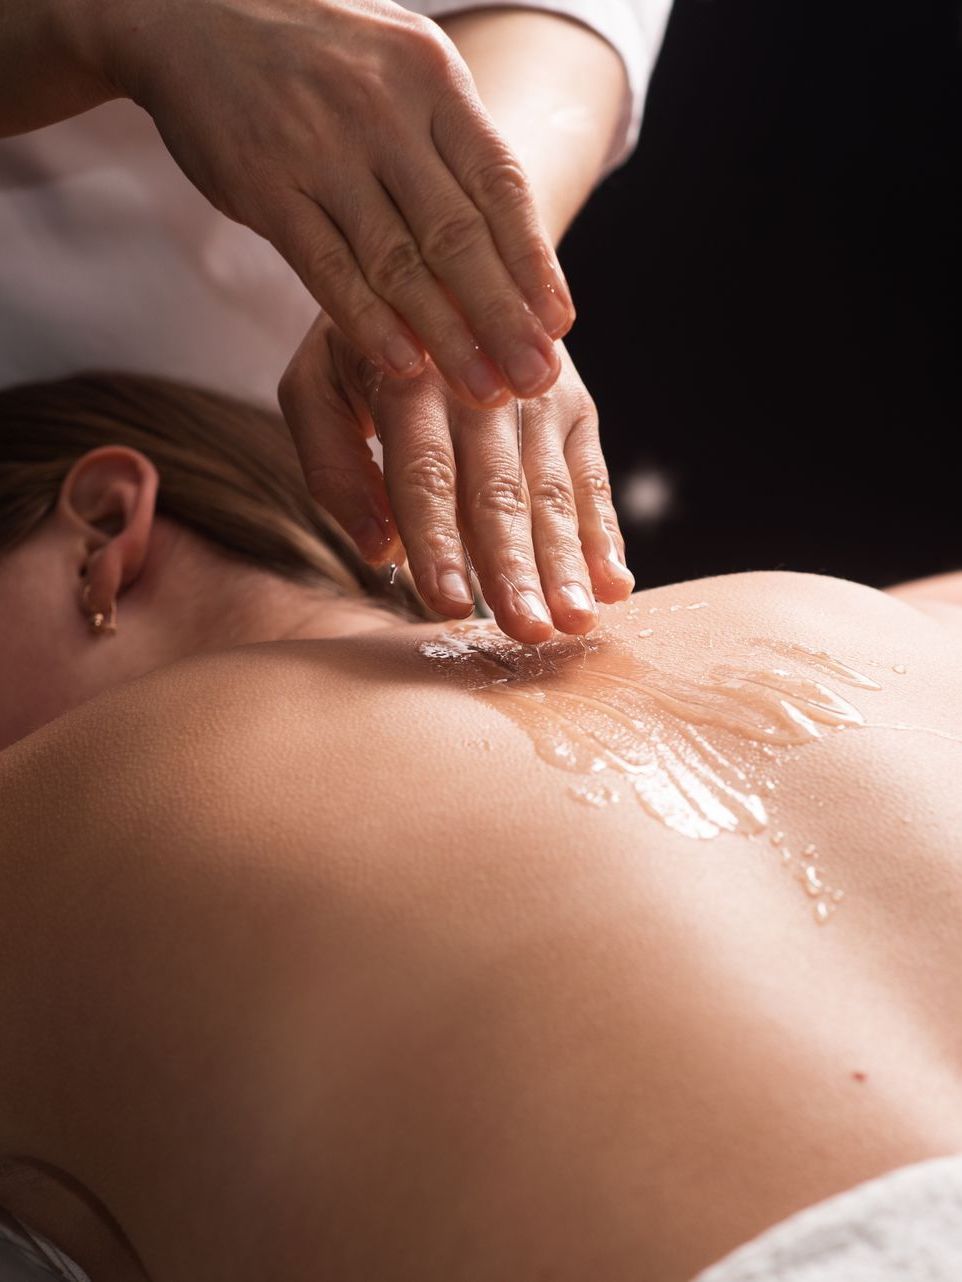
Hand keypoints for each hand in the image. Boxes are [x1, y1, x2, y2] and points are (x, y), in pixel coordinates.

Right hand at [92, 0, 573, 408]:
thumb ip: (451, 145)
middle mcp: (384, 110)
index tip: (559, 324)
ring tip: (484, 391)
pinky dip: (366, 322)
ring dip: (447, 336)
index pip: (500, 183)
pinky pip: (326, 267)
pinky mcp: (265, 186)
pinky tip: (402, 367)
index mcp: (433, 79)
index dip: (534, 260)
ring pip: (397, 261)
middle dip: (504, 316)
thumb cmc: (319, 55)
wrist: (193, 11)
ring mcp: (321, 149)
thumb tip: (514, 242)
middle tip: (536, 377)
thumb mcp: (400, 67)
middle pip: (458, 233)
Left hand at [279, 314, 634, 643]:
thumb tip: (378, 550)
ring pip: (552, 490)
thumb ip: (332, 465)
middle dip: (514, 566)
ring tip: (576, 621)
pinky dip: (605, 532)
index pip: (424, 471)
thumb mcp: (316, 383)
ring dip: (568, 562)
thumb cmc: (363, 348)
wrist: (447, 257)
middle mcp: (480, 381)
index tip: (447, 604)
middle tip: (528, 630)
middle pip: (498, 489)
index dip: (437, 540)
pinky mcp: (575, 406)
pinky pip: (592, 476)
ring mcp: (537, 392)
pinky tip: (616, 585)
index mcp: (407, 375)